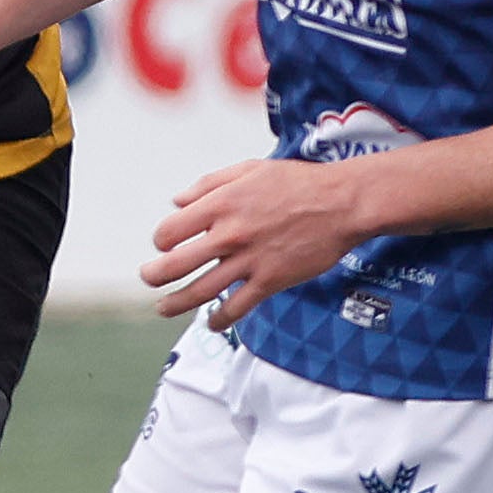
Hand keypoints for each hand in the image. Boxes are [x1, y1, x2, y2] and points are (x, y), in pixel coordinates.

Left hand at [141, 157, 375, 325]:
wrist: (343, 202)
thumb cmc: (298, 182)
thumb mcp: (249, 169)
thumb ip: (208, 185)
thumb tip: (177, 202)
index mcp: (220, 204)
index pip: (170, 231)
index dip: (161, 240)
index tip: (164, 245)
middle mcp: (229, 234)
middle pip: (175, 265)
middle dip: (154, 276)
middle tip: (149, 279)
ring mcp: (249, 260)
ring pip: (200, 291)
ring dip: (175, 304)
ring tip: (163, 308)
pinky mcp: (270, 280)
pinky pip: (236, 308)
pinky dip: (219, 320)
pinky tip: (211, 323)